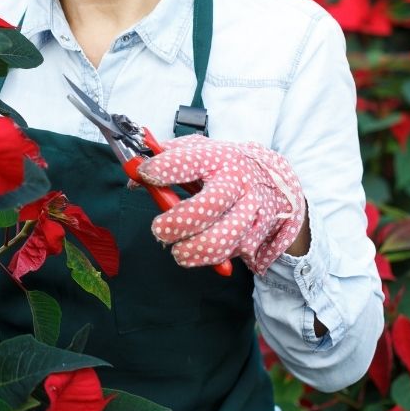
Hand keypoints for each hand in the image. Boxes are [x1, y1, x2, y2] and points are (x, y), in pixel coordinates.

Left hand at [136, 135, 305, 274]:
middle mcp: (236, 184)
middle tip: (159, 230)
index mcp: (217, 158)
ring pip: (222, 239)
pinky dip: (210, 259)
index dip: (163, 169)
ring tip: (178, 251)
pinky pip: (230, 254)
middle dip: (177, 223)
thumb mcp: (198, 151)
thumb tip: (134, 175)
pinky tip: (199, 252)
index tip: (144, 174)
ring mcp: (249, 211)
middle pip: (208, 206)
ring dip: (193, 251)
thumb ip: (164, 158)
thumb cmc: (224, 165)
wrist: (275, 182)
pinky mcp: (255, 235)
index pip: (189, 161)